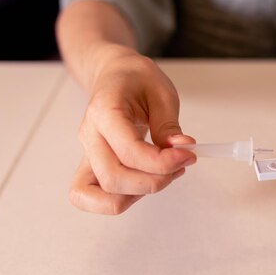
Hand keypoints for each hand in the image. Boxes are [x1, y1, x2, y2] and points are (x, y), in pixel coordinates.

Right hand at [69, 52, 196, 213]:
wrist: (114, 75)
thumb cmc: (137, 80)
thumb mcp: (161, 92)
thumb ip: (169, 123)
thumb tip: (182, 148)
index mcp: (104, 110)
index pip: (129, 150)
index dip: (162, 162)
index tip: (188, 155)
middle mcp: (89, 135)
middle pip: (113, 178)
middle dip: (154, 181)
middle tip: (180, 166)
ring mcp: (87, 153)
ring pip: (100, 194)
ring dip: (138, 193)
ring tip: (164, 175)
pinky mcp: (90, 165)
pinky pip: (89, 197)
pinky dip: (120, 200)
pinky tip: (145, 183)